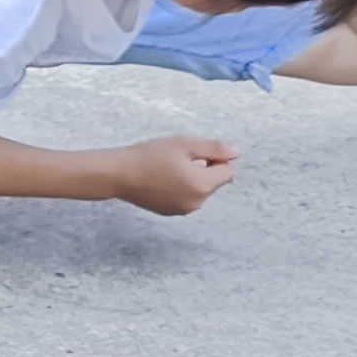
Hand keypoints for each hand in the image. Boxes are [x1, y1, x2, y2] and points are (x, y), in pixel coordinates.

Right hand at [112, 136, 240, 216]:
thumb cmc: (150, 156)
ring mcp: (184, 210)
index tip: (195, 153)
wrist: (119, 174)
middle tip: (179, 159)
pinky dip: (182, 189)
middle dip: (205, 170)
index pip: (228, 172)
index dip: (216, 159)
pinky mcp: (172, 212)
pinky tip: (162, 180)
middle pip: (215, 182)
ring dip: (194, 180)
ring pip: (201, 191)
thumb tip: (237, 153)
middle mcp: (197, 202)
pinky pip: (188, 199)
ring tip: (169, 170)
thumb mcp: (184, 144)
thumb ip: (215, 148)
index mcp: (202, 184)